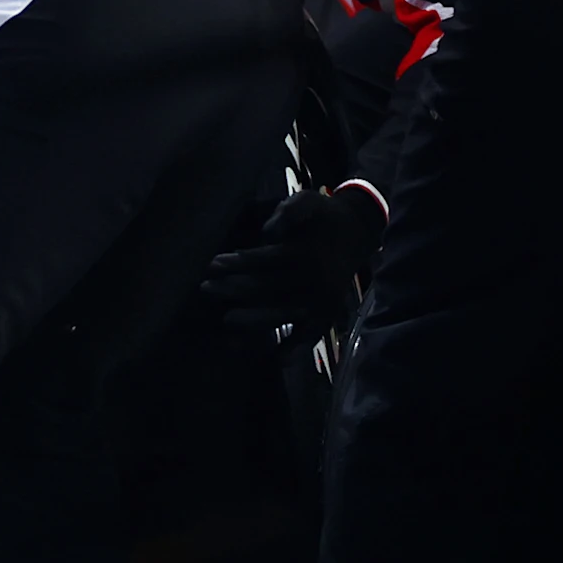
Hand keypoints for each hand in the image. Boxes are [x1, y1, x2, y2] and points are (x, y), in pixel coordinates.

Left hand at [201, 184, 388, 343]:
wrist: (357, 231)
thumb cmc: (323, 216)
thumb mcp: (308, 201)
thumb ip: (290, 211)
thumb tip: (269, 231)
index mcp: (306, 253)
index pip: (265, 260)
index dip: (237, 263)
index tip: (211, 264)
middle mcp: (315, 280)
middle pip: (269, 288)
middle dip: (234, 289)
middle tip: (205, 289)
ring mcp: (321, 300)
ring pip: (284, 313)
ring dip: (255, 320)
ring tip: (227, 321)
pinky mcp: (326, 313)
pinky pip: (311, 335)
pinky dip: (296, 349)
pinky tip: (277, 361)